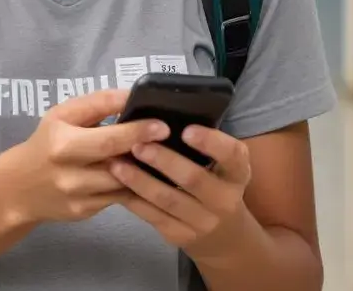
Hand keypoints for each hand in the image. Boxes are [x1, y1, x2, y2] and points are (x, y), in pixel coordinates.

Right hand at [1, 89, 168, 226]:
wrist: (20, 187)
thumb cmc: (47, 141)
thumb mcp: (63, 114)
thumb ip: (97, 104)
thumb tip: (132, 95)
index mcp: (63, 143)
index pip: (108, 138)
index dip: (138, 131)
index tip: (162, 125)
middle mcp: (70, 173)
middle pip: (118, 164)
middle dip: (146, 150)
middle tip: (169, 139)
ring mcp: (78, 197)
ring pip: (122, 185)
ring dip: (143, 171)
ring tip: (160, 155)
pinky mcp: (84, 213)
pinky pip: (117, 199)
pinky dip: (132, 186)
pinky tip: (145, 176)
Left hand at [109, 124, 251, 260]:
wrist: (224, 234)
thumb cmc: (214, 182)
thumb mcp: (222, 165)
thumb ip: (202, 144)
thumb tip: (160, 116)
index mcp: (237, 173)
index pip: (232, 155)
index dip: (211, 142)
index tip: (186, 130)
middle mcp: (225, 199)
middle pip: (193, 178)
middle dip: (163, 160)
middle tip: (137, 143)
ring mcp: (203, 222)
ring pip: (167, 199)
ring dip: (139, 180)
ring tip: (116, 163)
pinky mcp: (180, 236)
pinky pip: (152, 216)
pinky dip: (132, 198)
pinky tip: (115, 184)